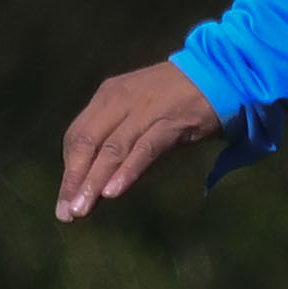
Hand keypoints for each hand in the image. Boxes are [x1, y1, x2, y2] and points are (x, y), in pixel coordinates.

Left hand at [56, 60, 224, 222]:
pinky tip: (112, 192)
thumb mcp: (140, 115)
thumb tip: (96, 187)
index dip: (69, 171)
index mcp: (108, 96)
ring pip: (111, 149)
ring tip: (81, 210)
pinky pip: (144, 149)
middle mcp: (120, 100)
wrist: (223, 73)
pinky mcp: (172, 120)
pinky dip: (126, 171)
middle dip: (74, 180)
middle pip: (86, 142)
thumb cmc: (178, 101)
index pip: (77, 135)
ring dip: (93, 182)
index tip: (64, 202)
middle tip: (67, 214)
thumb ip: (119, 145)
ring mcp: (146, 109)